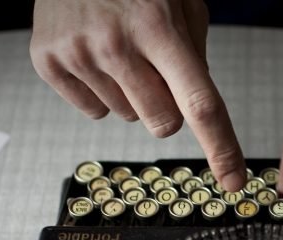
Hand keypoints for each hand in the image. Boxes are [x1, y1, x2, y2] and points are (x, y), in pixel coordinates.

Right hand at [30, 0, 245, 190]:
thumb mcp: (180, 2)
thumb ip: (195, 56)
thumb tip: (198, 110)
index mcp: (159, 27)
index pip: (200, 103)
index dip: (221, 147)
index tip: (234, 180)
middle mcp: (117, 44)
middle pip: (163, 124)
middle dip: (168, 108)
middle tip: (154, 69)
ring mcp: (79, 55)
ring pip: (127, 117)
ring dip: (131, 94)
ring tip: (118, 50)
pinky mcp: (49, 63)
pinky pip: (94, 111)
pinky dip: (99, 91)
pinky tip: (94, 55)